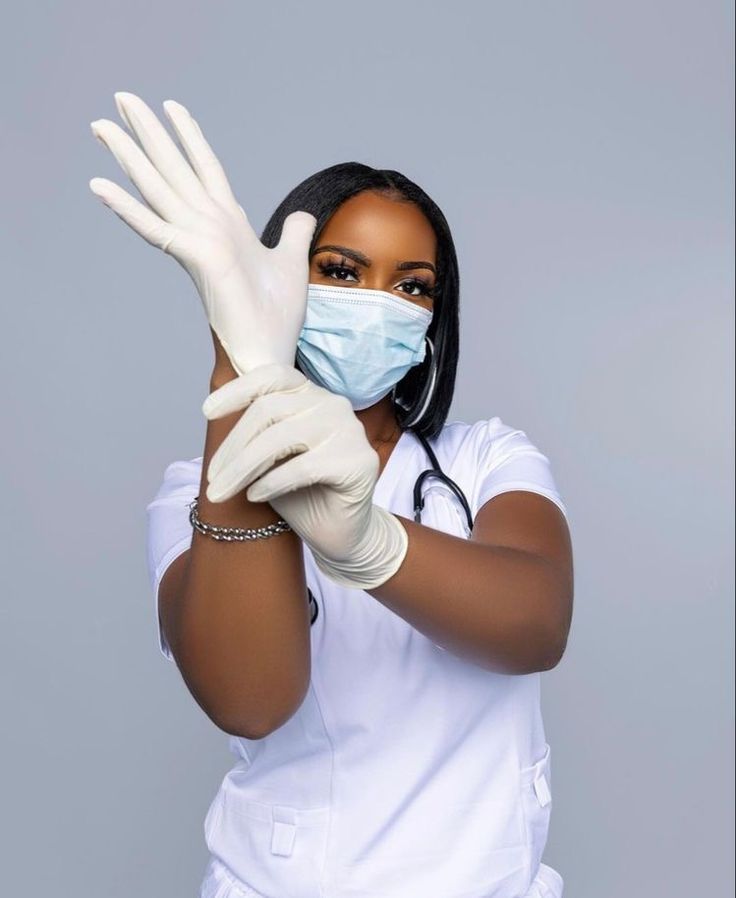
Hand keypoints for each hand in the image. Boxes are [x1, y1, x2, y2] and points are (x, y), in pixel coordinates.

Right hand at [89, 91, 316, 374]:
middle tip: (122, 97)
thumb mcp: (289, 261)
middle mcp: (208, 227)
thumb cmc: (274, 315)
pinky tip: (100, 185)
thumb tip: (300, 214)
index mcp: (228, 225)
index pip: (206, 169)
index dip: (190, 138)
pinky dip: (127, 208)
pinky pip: (154, 227)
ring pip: (157, 188)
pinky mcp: (196, 258)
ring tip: (101, 125)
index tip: (172, 108)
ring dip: (128, 156)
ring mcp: (199, 240)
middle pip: (173, 168)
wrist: (268, 351)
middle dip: (149, 132)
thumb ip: (291, 234)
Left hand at [201, 363, 408, 589]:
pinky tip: (254, 496)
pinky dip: (270, 482)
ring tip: (222, 493)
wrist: (340, 534)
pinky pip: (302, 467)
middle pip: (268, 411)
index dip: (237, 390)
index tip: (207, 412)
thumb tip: (213, 416)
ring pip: (280, 438)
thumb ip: (253, 435)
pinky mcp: (359, 461)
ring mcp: (350, 430)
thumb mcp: (269, 459)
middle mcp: (333, 405)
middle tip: (212, 481)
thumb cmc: (302, 494)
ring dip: (242, 468)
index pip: (273, 377)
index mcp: (312, 395)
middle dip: (232, 447)